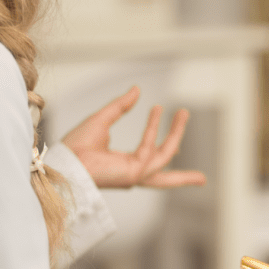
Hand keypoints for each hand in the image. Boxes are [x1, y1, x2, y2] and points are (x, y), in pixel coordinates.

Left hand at [62, 86, 206, 189]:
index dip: (158, 135)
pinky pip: (151, 149)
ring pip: (166, 158)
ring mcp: (135, 175)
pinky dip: (155, 129)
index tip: (160, 112)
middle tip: (203, 178)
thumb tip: (136, 90)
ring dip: (176, 133)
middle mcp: (132, 173)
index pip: (149, 158)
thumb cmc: (75, 146)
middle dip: (184, 175)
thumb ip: (121, 106)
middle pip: (165, 177)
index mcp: (124, 165)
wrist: (65, 160)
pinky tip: (156, 110)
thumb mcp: (102, 119)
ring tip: (184, 112)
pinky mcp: (134, 173)